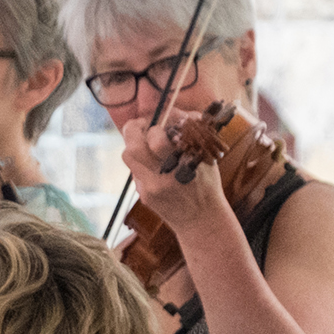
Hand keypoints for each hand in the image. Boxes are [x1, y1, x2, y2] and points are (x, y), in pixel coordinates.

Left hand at [120, 111, 230, 238]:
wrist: (200, 220)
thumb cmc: (205, 183)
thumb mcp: (205, 156)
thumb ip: (191, 135)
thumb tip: (175, 113)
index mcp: (183, 163)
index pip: (158, 137)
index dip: (157, 122)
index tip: (161, 118)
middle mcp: (164, 176)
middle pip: (134, 146)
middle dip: (136, 128)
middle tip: (144, 124)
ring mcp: (151, 187)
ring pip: (128, 155)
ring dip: (135, 143)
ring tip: (146, 140)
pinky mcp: (144, 195)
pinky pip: (135, 169)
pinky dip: (141, 160)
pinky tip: (153, 160)